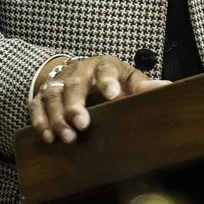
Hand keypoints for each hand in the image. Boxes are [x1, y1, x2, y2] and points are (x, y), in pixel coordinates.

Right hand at [29, 54, 168, 144]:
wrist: (80, 73)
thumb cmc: (111, 80)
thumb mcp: (128, 80)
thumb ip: (143, 86)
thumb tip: (167, 87)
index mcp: (103, 66)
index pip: (105, 69)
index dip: (107, 81)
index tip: (111, 95)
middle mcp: (78, 71)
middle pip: (74, 84)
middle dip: (75, 105)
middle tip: (82, 124)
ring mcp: (58, 82)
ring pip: (52, 95)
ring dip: (57, 117)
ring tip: (66, 137)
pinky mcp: (42, 94)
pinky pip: (36, 105)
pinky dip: (40, 121)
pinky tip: (48, 137)